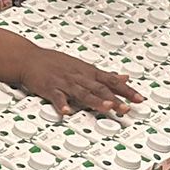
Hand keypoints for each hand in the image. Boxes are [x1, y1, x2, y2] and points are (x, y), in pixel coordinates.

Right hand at [16, 45, 142, 116]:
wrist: (30, 58)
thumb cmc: (56, 63)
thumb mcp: (83, 67)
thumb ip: (104, 76)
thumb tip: (124, 78)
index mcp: (88, 72)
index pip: (112, 81)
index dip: (127, 90)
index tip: (139, 99)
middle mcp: (79, 77)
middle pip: (100, 88)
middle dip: (114, 98)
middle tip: (126, 108)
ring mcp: (65, 82)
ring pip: (83, 92)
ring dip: (95, 100)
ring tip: (106, 107)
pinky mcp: (50, 88)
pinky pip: (57, 97)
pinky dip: (62, 104)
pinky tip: (67, 111)